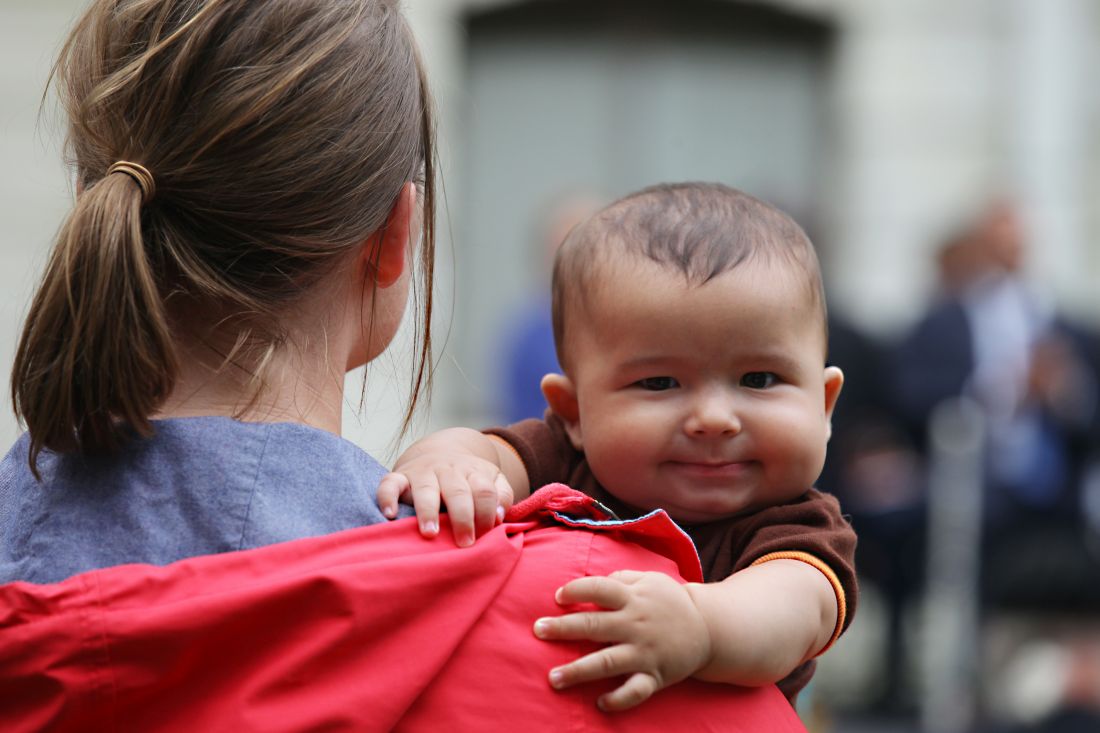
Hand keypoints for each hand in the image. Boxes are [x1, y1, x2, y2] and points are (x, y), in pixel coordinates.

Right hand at [377, 451, 513, 547]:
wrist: (440, 452)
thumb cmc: (469, 479)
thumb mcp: (493, 480)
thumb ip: (502, 496)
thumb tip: (498, 516)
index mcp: (473, 472)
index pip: (484, 491)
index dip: (487, 514)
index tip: (486, 536)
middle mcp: (448, 470)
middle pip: (458, 492)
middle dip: (463, 518)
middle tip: (465, 543)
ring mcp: (423, 472)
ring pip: (426, 489)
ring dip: (428, 512)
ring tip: (431, 534)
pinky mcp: (400, 476)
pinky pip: (389, 483)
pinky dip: (387, 497)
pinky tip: (389, 515)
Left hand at [532, 570, 711, 711]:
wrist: (707, 628)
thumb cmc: (668, 601)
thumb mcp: (648, 580)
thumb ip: (620, 579)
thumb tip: (588, 584)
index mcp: (633, 598)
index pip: (600, 588)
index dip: (576, 590)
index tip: (558, 597)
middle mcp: (636, 624)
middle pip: (595, 625)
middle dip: (564, 628)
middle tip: (538, 630)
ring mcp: (645, 652)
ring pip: (608, 662)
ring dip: (579, 671)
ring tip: (554, 678)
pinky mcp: (655, 675)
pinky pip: (636, 691)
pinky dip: (618, 699)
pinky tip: (599, 703)